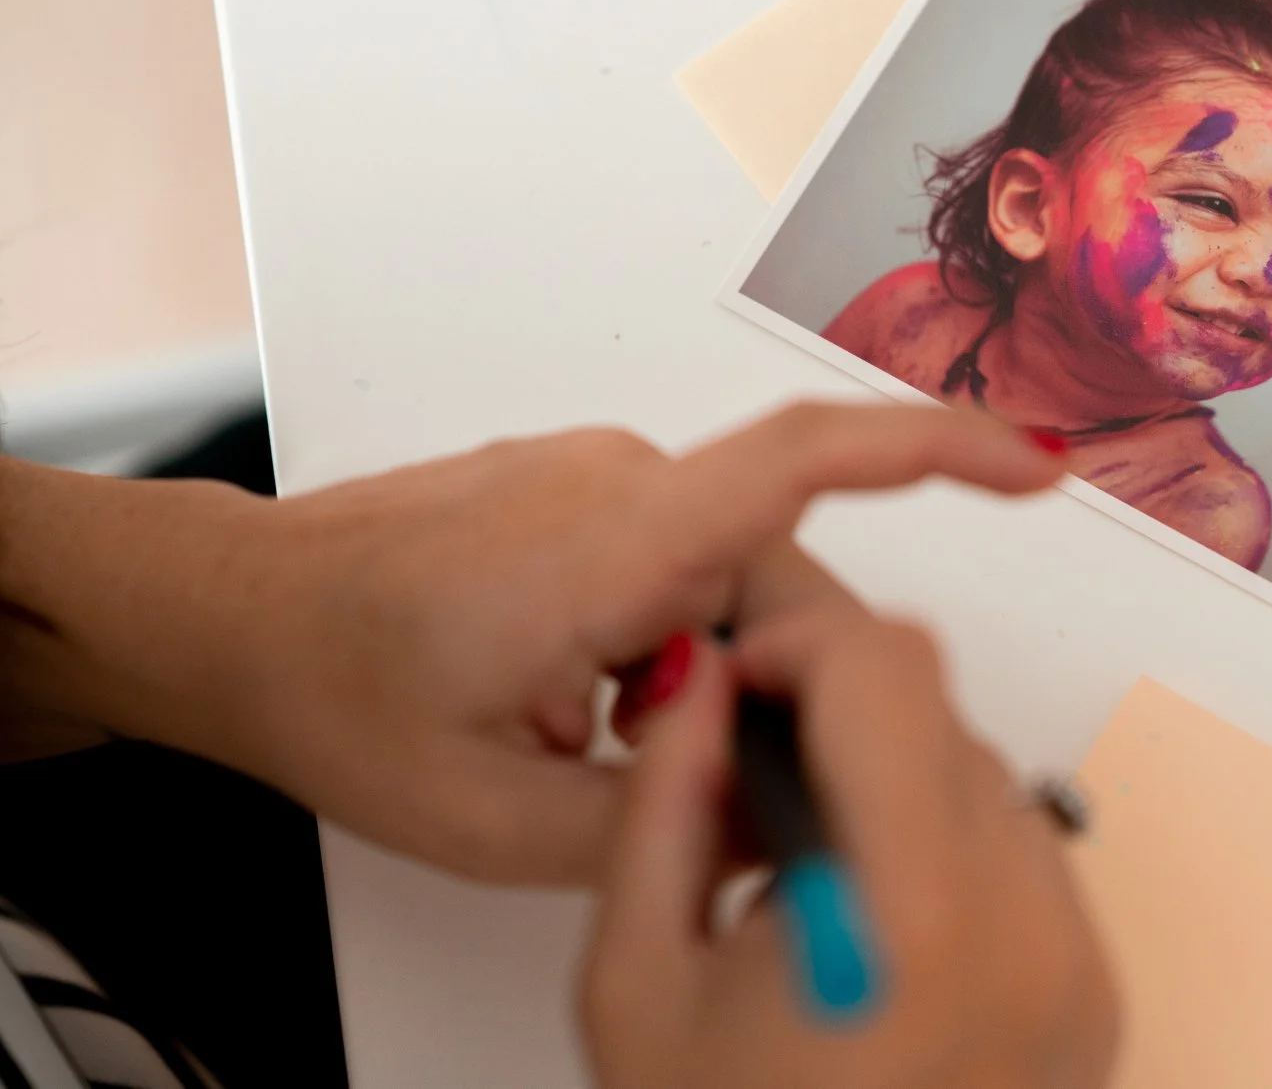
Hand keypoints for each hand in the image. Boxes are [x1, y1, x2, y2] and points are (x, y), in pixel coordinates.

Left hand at [0, 403, 1065, 884]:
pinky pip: (680, 551)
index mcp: (608, 547)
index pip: (805, 461)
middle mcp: (618, 483)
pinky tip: (588, 699)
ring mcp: (597, 473)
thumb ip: (658, 819)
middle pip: (785, 565)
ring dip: (711, 661)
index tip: (1036, 468)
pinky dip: (674, 631)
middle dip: (787, 671)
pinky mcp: (582, 484)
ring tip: (603, 739)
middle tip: (719, 774)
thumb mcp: (493, 820)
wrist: (236, 617)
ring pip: (733, 568)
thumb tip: (770, 805)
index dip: (938, 451)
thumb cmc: (337, 694)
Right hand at [581, 612, 1116, 1088]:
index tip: (743, 683)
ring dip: (898, 786)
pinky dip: (952, 859)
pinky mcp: (1099, 996)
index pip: (887, 667)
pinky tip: (875, 939)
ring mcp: (1077, 963)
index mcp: (912, 917)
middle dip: (841, 714)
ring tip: (812, 889)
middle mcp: (1025, 927)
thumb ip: (661, 805)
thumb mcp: (638, 985)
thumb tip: (699, 680)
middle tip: (756, 788)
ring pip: (989, 772)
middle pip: (943, 707)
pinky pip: (1029, 856)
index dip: (800, 642)